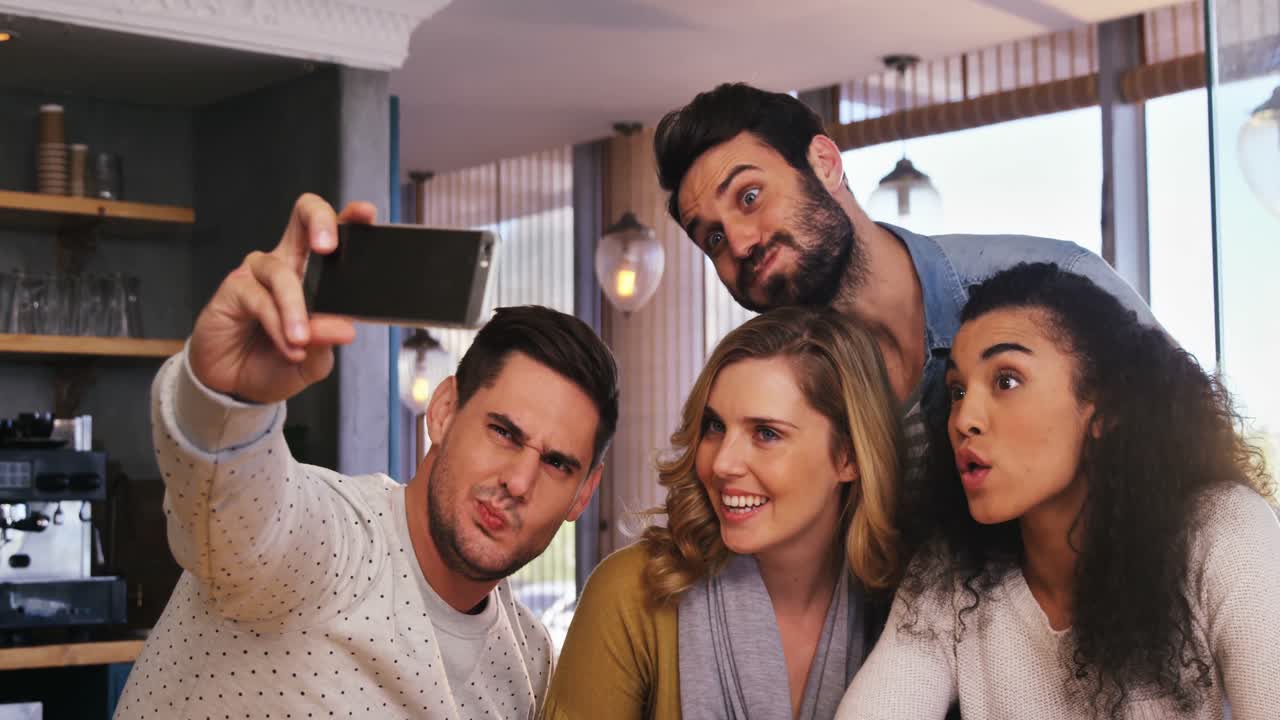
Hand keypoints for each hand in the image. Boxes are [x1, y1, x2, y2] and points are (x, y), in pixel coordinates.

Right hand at [188, 194, 374, 403]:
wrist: (237, 387)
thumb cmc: (276, 362)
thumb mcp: (314, 359)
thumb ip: (328, 340)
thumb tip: (345, 328)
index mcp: (314, 272)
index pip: (333, 234)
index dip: (350, 218)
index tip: (366, 214)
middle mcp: (287, 263)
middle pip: (302, 218)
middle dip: (319, 222)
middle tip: (327, 247)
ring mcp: (259, 273)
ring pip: (283, 274)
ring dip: (296, 310)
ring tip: (301, 340)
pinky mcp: (235, 288)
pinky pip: (261, 300)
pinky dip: (277, 325)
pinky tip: (287, 345)